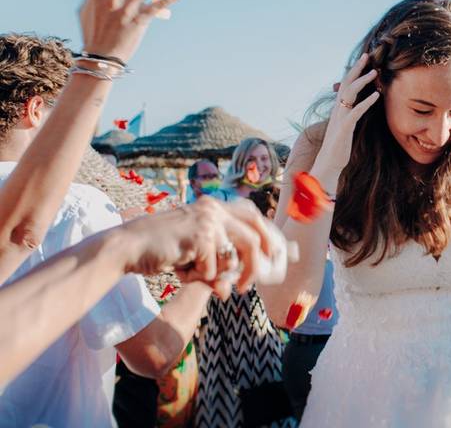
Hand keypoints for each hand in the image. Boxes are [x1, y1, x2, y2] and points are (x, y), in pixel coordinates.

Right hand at [121, 197, 275, 299]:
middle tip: (246, 285)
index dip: (267, 235)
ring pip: (232, 258)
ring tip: (195, 276)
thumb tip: (228, 292)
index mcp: (214, 206)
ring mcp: (208, 221)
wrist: (128, 247)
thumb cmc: (159, 250)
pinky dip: (197, 277)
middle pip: (254, 236)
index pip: (252, 215)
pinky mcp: (200, 236)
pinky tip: (180, 269)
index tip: (275, 255)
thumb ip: (213, 269)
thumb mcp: (192, 257)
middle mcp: (214, 209)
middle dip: (256, 263)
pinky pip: (212, 269)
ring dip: (216, 275)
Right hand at [311, 52, 379, 177]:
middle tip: (367, 55)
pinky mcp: (344, 128)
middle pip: (346, 83)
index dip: (354, 71)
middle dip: (357, 68)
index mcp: (339, 108)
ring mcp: (340, 118)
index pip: (346, 84)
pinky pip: (355, 111)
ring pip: (350, 93)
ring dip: (362, 81)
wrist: (329, 163)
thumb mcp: (346, 126)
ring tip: (375, 73)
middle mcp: (338, 109)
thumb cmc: (339, 146)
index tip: (364, 60)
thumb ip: (351, 114)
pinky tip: (376, 95)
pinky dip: (366, 102)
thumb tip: (357, 107)